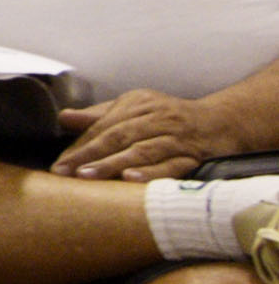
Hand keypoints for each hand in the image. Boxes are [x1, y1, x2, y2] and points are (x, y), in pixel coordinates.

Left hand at [52, 92, 239, 180]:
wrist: (223, 122)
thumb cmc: (170, 117)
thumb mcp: (136, 108)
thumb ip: (100, 116)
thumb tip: (63, 117)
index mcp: (138, 104)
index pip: (103, 125)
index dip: (80, 144)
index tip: (59, 163)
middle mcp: (157, 118)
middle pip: (118, 136)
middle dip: (89, 154)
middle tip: (64, 171)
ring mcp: (176, 138)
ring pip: (141, 151)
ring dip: (113, 164)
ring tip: (88, 175)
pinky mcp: (194, 157)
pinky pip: (171, 166)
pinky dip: (151, 173)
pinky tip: (131, 180)